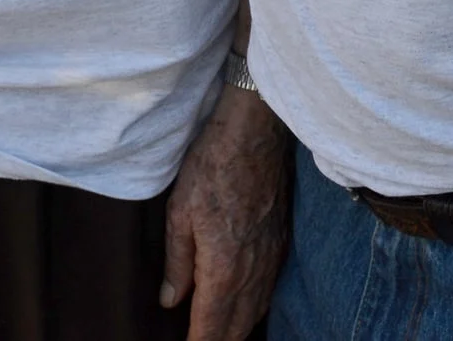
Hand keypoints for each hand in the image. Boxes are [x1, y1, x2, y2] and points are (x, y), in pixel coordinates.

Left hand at [161, 84, 290, 340]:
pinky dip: (255, 306)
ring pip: (257, 310)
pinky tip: (246, 307)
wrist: (255, 132)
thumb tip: (170, 301)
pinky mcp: (282, 240)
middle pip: (238, 327)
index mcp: (223, 267)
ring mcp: (272, 255)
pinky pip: (270, 288)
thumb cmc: (212, 166)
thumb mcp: (180, 213)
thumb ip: (176, 263)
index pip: (211, 326)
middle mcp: (253, 269)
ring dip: (238, 329)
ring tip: (220, 336)